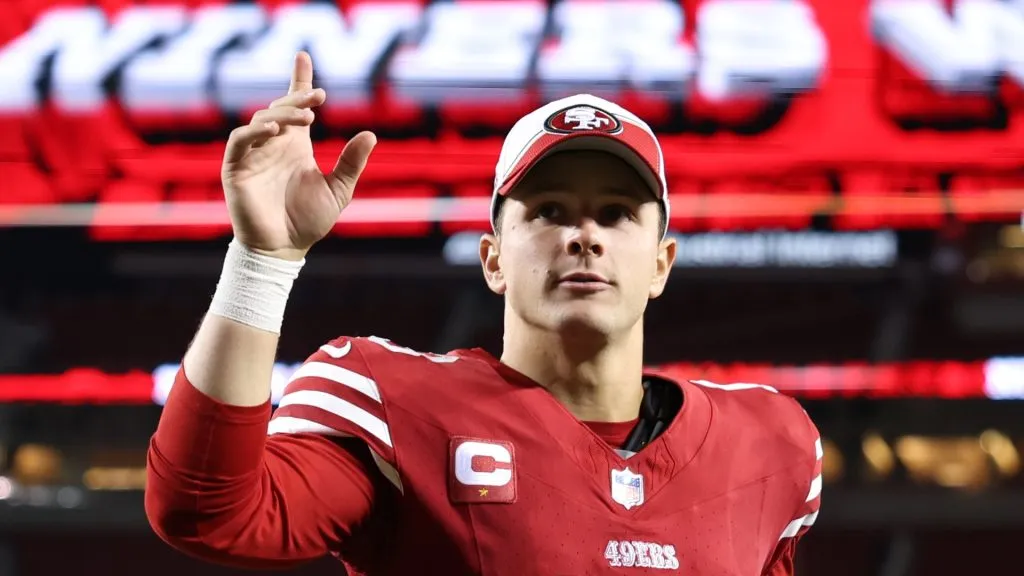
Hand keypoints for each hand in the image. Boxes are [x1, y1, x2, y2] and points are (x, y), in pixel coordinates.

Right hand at [220, 51, 376, 260]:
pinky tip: (275, 129)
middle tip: (319, 97)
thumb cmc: (309, 221)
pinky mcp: (236, 168)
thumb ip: (351, 162)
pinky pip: (240, 141)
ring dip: (283, 114)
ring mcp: (253, 154)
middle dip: (298, 99)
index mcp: (295, 145)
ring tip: (306, 118)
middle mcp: (273, 144)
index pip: (295, 105)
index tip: (304, 56)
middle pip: (280, 108)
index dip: (298, 81)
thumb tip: (370, 134)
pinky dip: (254, 131)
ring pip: (261, 119)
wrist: (285, 249)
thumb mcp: (338, 189)